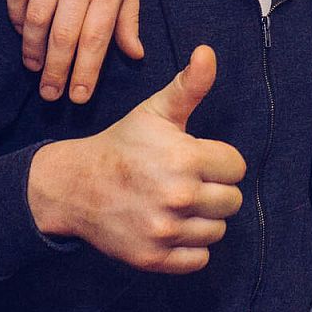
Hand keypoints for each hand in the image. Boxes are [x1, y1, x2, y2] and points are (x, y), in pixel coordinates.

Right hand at [7, 0, 142, 102]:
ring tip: (34, 68)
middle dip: (55, 71)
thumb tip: (134, 54)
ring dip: (32, 48)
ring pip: (34, 19)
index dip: (85, 73)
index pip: (95, 41)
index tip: (79, 97)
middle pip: (62, 36)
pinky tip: (21, 32)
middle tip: (51, 95)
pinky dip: (15, 17)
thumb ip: (129, 18)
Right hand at [27, 46, 243, 273]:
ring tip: (176, 204)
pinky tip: (171, 228)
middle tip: (185, 182)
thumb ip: (190, 85)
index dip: (218, 161)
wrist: (74, 186)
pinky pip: (199, 260)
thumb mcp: (155, 111)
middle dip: (213, 190)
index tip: (194, 159)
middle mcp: (178, 196)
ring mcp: (165, 230)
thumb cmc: (123, 145)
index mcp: (185, 158)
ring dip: (203, 219)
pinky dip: (189, 248)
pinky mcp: (153, 258)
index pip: (236, 167)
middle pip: (232, 201)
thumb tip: (208, 52)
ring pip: (218, 231)